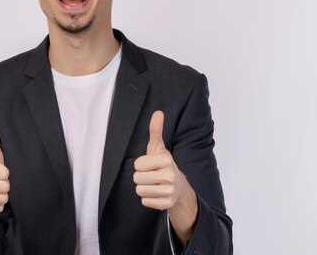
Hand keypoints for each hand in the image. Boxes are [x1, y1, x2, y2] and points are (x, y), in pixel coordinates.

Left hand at [133, 110, 196, 242]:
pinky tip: (157, 193)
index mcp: (166, 159)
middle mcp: (170, 175)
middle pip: (137, 178)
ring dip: (144, 188)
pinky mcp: (167, 204)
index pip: (137, 164)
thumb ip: (155, 131)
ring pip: (140, 191)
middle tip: (152, 175)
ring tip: (154, 184)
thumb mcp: (158, 148)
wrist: (179, 187)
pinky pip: (145, 202)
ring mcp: (170, 191)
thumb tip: (158, 112)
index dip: (141, 165)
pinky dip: (148, 199)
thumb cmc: (164, 165)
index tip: (150, 165)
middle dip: (141, 177)